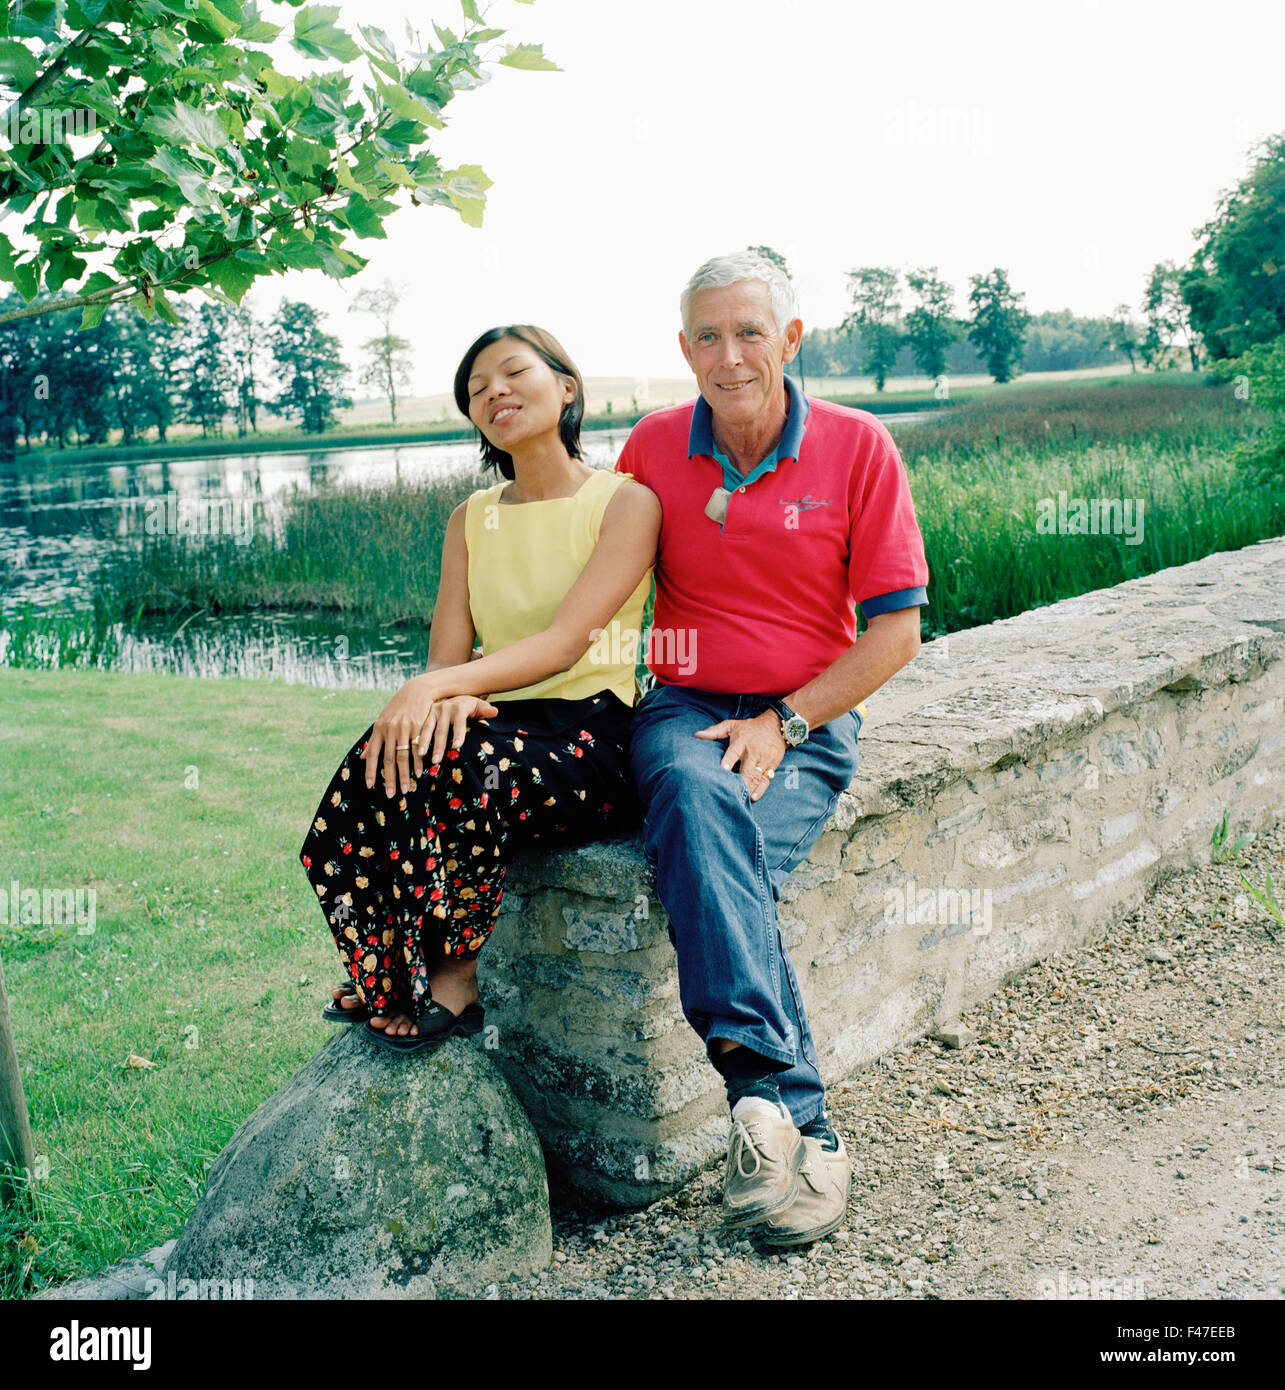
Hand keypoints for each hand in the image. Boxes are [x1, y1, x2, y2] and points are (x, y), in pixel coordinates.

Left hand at [364, 674, 436, 798]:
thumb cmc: (398, 709)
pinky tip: (419, 773)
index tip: (371, 786)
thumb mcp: (382, 721)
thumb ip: (374, 740)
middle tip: (391, 795)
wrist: (416, 691)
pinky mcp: (418, 727)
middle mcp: (390, 729)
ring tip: (406, 789)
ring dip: (405, 775)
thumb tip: (363, 757)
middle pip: (389, 759)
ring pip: (403, 757)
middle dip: (390, 779)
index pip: (373, 754)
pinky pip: (417, 749)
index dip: (371, 770)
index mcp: (378, 729)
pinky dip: (418, 763)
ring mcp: (404, 728)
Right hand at [415, 696, 498, 767]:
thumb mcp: (479, 706)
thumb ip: (486, 710)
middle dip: (438, 745)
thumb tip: (494, 712)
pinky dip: (416, 740)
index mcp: (458, 707)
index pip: (459, 722)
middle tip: (437, 760)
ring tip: (421, 756)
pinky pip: (418, 730)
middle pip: (441, 729)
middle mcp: (443, 708)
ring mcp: (432, 712)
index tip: (457, 746)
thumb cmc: (469, 706)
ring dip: (423, 743)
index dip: (458, 733)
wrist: (453, 695)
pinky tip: (413, 752)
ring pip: (427, 730)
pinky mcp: (424, 717)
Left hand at [693, 709, 786, 801]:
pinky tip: (753, 797)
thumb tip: (697, 735)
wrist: (777, 726)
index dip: (728, 761)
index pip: (734, 752)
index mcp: (742, 741)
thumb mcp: (732, 725)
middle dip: (739, 781)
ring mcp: (764, 759)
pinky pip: (766, 780)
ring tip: (739, 798)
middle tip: (730, 792)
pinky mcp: (772, 766)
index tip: (722, 770)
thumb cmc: (749, 728)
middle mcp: (753, 751)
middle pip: (746, 769)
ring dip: (748, 788)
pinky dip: (760, 789)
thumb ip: (715, 731)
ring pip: (756, 777)